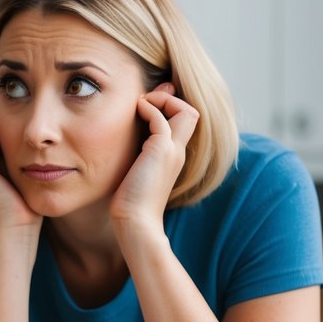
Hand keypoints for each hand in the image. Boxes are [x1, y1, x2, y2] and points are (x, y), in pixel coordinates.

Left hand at [110, 83, 198, 238]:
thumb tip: (131, 143)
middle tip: (147, 101)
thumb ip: (138, 156)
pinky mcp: (161, 150)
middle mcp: (178, 151)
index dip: (170, 108)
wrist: (136, 222)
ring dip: (162, 99)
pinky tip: (136, 109)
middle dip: (170, 99)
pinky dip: (150, 107)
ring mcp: (172, 151)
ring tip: (142, 103)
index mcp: (174, 156)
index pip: (185, 122)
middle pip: (191, 112)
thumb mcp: (136, 174)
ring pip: (184, 110)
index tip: (147, 106)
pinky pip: (161, 118)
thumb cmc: (131, 203)